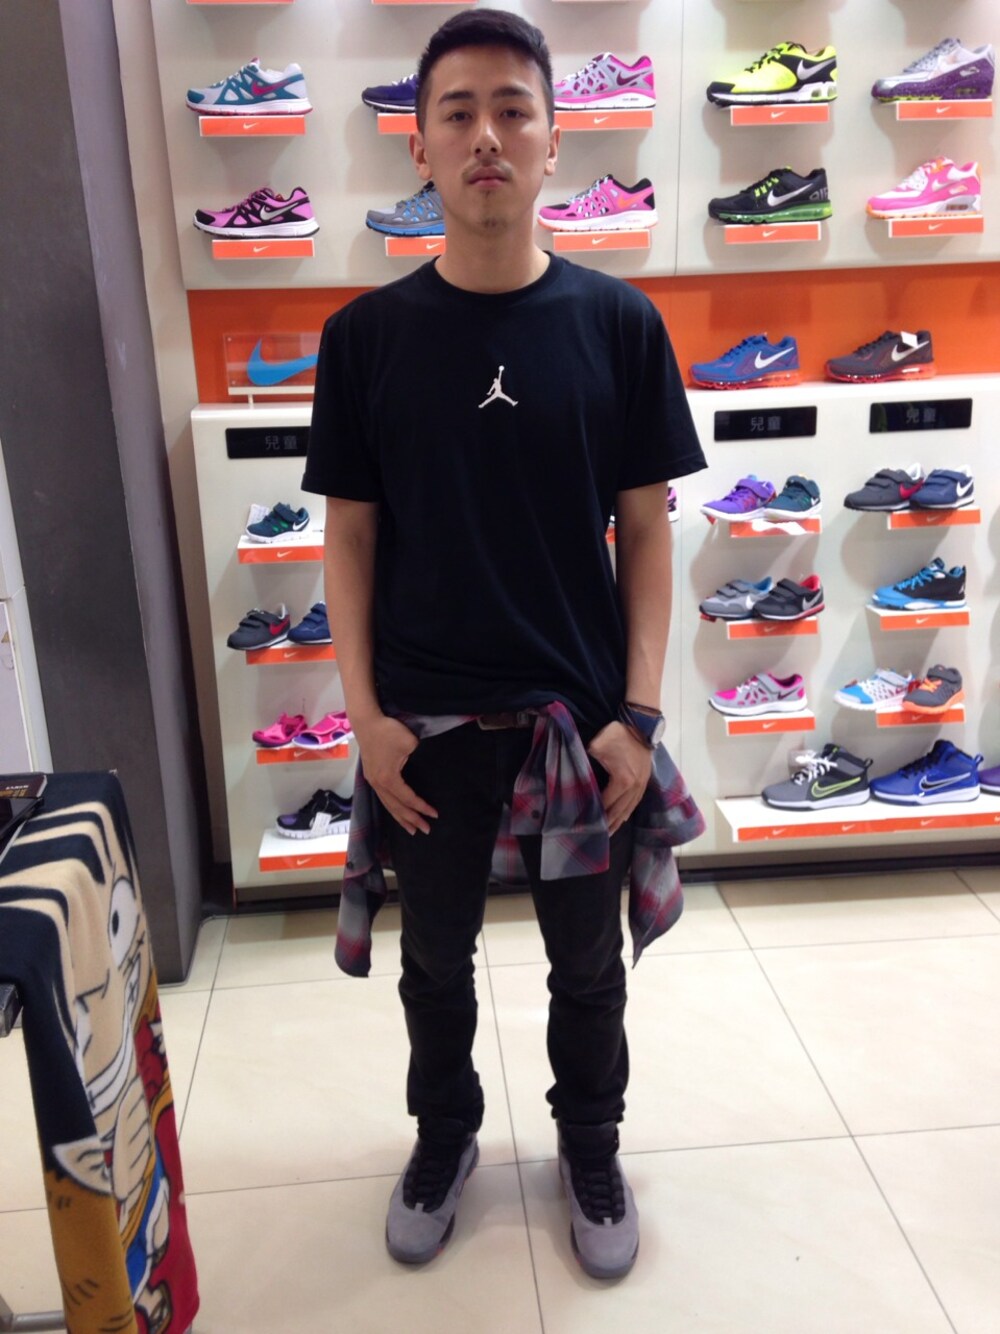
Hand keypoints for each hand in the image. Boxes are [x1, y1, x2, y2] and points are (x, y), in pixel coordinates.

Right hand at [354, 714, 438, 834]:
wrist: (366, 722)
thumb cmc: (388, 732)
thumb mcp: (410, 744)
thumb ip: (419, 758)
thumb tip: (423, 767)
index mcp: (388, 779)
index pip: (408, 799)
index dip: (422, 808)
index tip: (435, 814)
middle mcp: (379, 784)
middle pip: (397, 807)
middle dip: (411, 820)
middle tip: (426, 830)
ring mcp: (373, 781)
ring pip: (388, 805)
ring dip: (400, 818)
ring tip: (411, 829)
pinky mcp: (371, 776)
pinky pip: (383, 798)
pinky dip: (392, 807)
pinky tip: (397, 811)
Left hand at [587, 720, 651, 835]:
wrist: (641, 725)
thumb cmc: (618, 734)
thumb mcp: (597, 745)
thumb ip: (586, 761)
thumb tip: (577, 774)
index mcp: (622, 781)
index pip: (605, 803)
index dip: (594, 814)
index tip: (583, 824)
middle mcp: (633, 788)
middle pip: (618, 812)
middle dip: (606, 825)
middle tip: (593, 837)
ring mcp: (641, 786)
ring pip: (628, 810)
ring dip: (617, 822)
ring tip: (607, 834)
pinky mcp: (644, 782)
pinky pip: (635, 803)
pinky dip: (626, 813)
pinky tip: (621, 820)